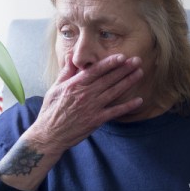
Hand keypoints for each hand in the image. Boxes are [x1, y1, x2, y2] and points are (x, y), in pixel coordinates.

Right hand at [28, 53, 143, 154]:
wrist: (50, 134)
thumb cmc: (51, 110)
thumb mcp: (55, 88)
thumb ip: (66, 72)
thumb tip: (71, 56)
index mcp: (75, 85)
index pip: (95, 70)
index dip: (110, 63)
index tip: (122, 56)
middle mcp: (85, 94)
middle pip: (108, 79)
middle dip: (124, 69)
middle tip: (137, 60)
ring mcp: (92, 107)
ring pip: (114, 92)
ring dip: (128, 82)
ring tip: (139, 73)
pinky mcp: (96, 120)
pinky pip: (115, 111)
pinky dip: (127, 106)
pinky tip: (139, 100)